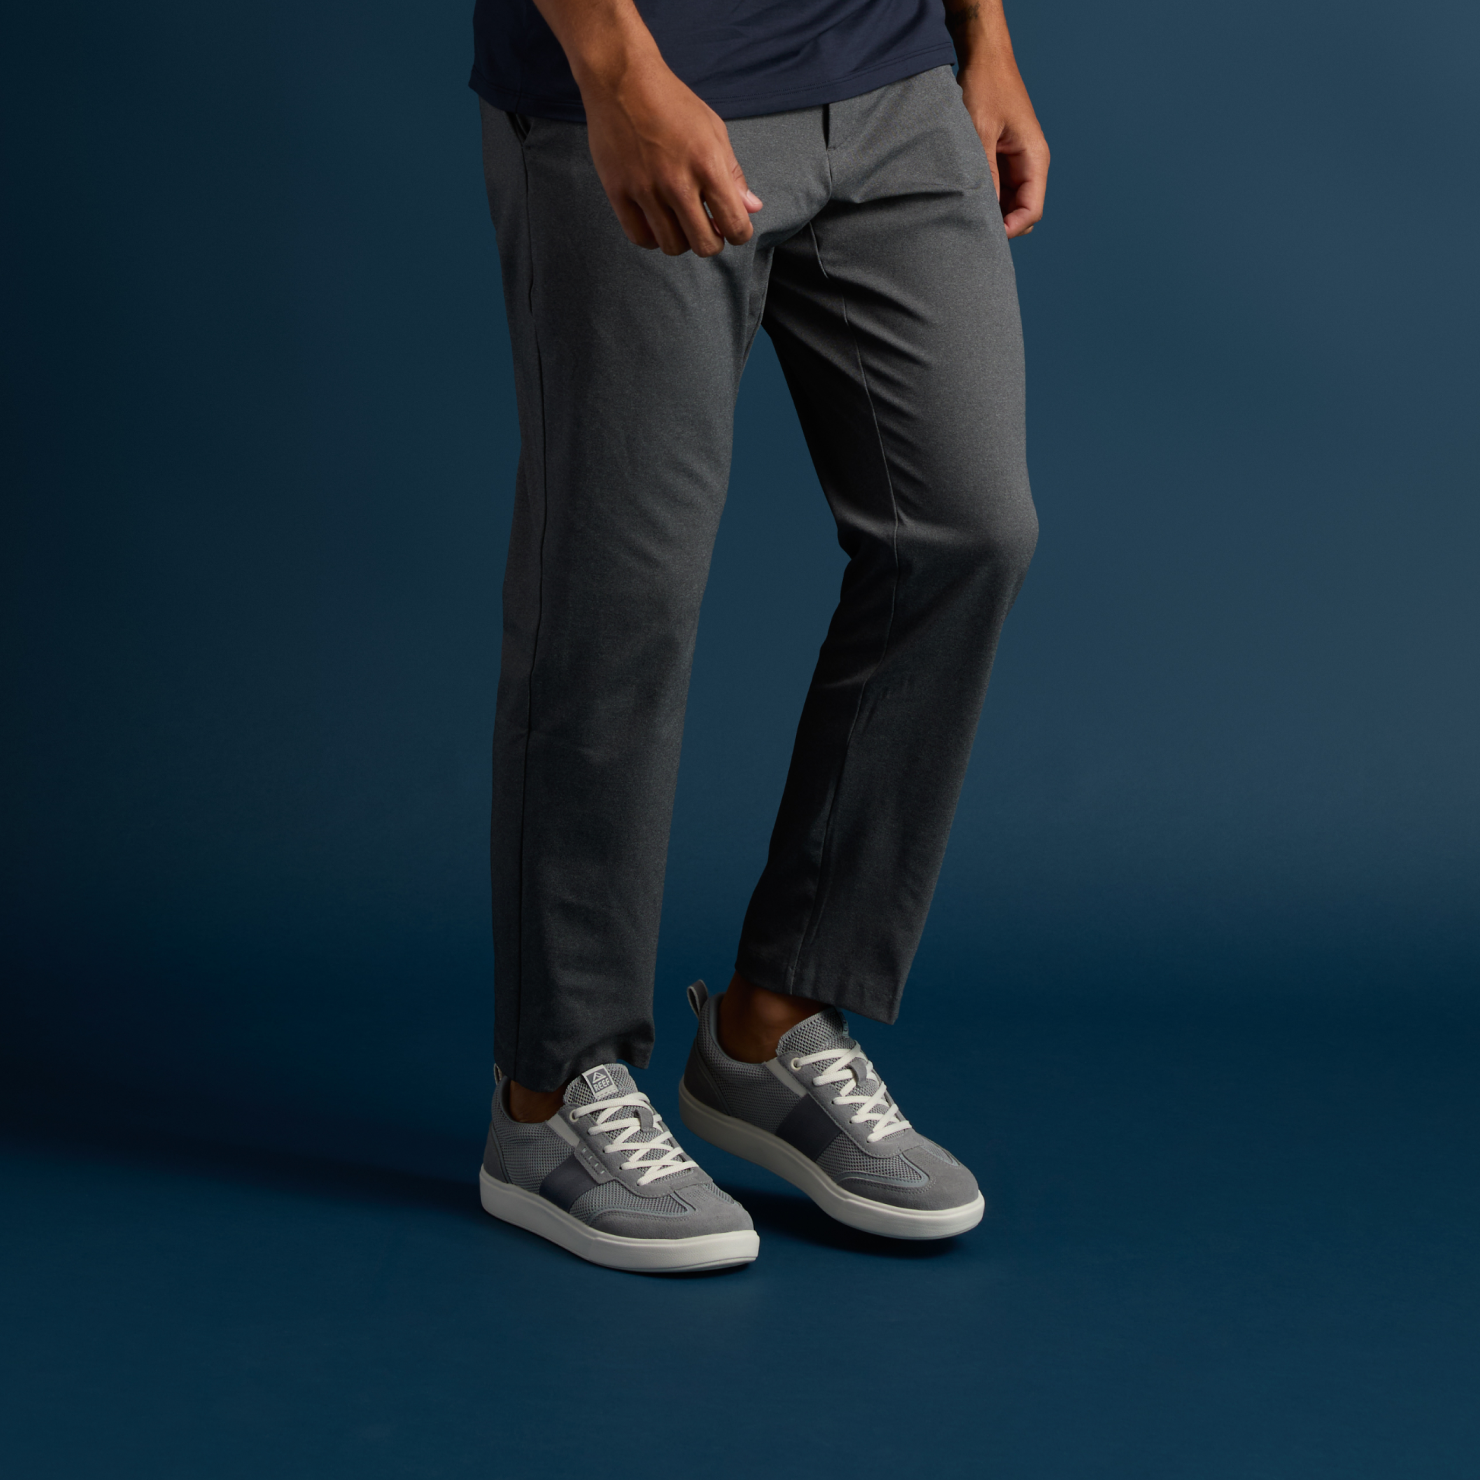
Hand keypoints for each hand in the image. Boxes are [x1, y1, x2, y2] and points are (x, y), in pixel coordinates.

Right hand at [533, 0, 761, 256]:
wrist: (622, 78)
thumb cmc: (672, 102)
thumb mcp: (713, 130)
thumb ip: (733, 174)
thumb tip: (752, 208)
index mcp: (708, 165)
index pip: (735, 225)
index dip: (739, 233)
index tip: (732, 227)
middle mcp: (677, 182)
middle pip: (705, 245)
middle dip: (712, 241)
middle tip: (706, 226)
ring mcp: (645, 189)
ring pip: (672, 246)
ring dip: (682, 241)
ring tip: (680, 222)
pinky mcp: (618, 192)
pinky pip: (640, 238)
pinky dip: (652, 238)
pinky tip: (656, 223)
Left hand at [947, 2, 1049, 236]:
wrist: (984, 58)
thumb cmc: (986, 87)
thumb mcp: (981, 132)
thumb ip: (985, 173)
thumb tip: (983, 212)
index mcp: (1034, 158)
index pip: (1031, 211)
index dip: (1011, 230)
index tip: (984, 236)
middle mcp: (1030, 164)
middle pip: (1021, 213)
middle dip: (1001, 225)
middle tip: (969, 227)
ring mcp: (1016, 164)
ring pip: (1008, 205)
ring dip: (990, 212)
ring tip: (963, 213)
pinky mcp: (1002, 160)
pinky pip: (997, 190)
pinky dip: (984, 198)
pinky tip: (963, 199)